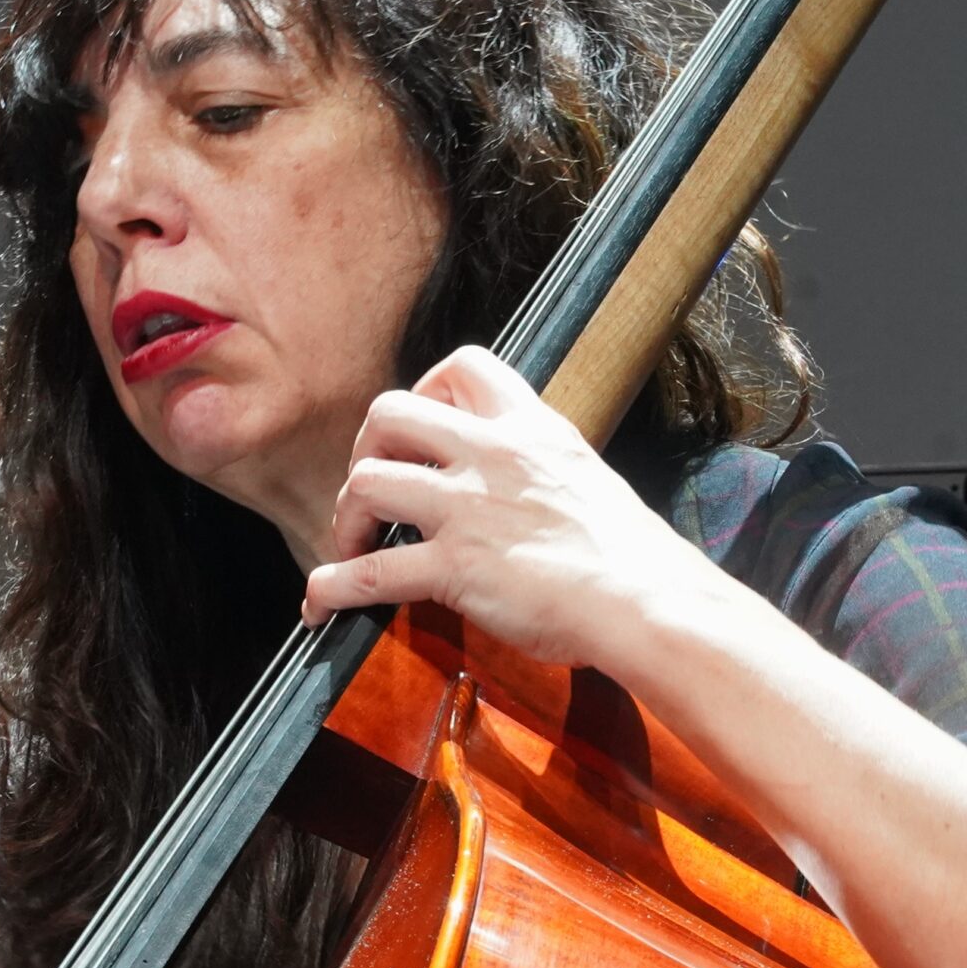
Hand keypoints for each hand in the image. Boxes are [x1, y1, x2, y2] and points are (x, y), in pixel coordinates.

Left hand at [301, 345, 720, 667]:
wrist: (645, 601)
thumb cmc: (630, 556)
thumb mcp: (584, 480)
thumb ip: (538, 470)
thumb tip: (514, 489)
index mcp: (531, 429)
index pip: (462, 366)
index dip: (424, 391)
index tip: (421, 434)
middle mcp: (493, 456)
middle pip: (389, 411)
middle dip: (365, 448)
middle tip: (372, 487)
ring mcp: (470, 509)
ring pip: (368, 481)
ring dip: (345, 516)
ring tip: (351, 546)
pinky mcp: (457, 567)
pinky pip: (370, 572)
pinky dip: (333, 586)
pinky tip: (321, 601)